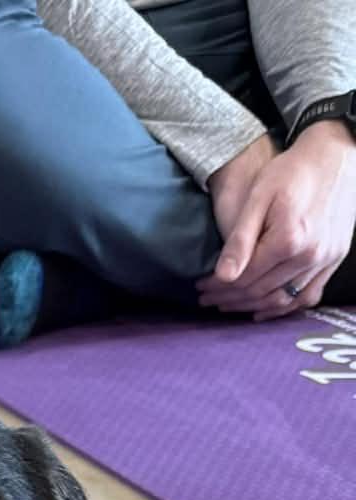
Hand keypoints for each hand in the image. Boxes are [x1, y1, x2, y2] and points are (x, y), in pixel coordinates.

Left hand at [201, 123, 355, 317]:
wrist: (333, 155)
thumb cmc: (291, 171)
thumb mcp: (258, 198)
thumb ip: (240, 239)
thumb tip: (223, 276)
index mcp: (288, 240)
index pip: (244, 278)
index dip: (218, 287)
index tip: (201, 288)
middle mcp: (309, 255)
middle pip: (260, 292)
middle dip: (230, 299)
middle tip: (209, 299)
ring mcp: (326, 259)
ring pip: (282, 300)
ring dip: (252, 306)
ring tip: (229, 304)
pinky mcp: (335, 259)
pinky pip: (307, 296)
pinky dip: (284, 307)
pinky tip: (264, 308)